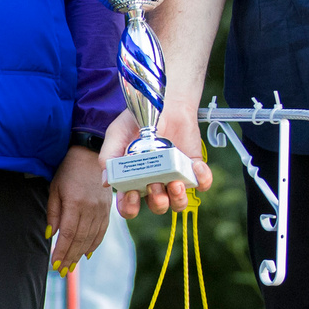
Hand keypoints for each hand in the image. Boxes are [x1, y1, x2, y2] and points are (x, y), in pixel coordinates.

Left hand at [47, 147, 109, 273]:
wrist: (92, 155)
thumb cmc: (68, 170)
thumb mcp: (55, 188)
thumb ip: (53, 213)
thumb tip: (51, 235)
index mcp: (75, 203)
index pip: (69, 234)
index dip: (62, 251)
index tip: (55, 264)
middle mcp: (90, 209)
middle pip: (80, 240)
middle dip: (70, 257)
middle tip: (62, 271)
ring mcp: (101, 210)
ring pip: (91, 238)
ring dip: (80, 254)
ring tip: (71, 266)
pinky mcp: (107, 209)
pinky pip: (101, 231)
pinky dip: (93, 244)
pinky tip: (87, 254)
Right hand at [105, 104, 208, 218]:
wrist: (163, 101)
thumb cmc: (137, 119)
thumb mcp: (117, 134)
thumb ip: (109, 156)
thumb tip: (106, 181)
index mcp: (134, 179)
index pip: (130, 205)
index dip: (130, 207)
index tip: (132, 195)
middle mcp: (155, 182)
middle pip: (158, 206)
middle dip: (157, 202)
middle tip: (155, 185)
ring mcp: (175, 176)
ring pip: (179, 202)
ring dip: (178, 198)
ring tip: (175, 183)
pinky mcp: (193, 167)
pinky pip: (201, 183)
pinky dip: (202, 179)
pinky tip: (195, 166)